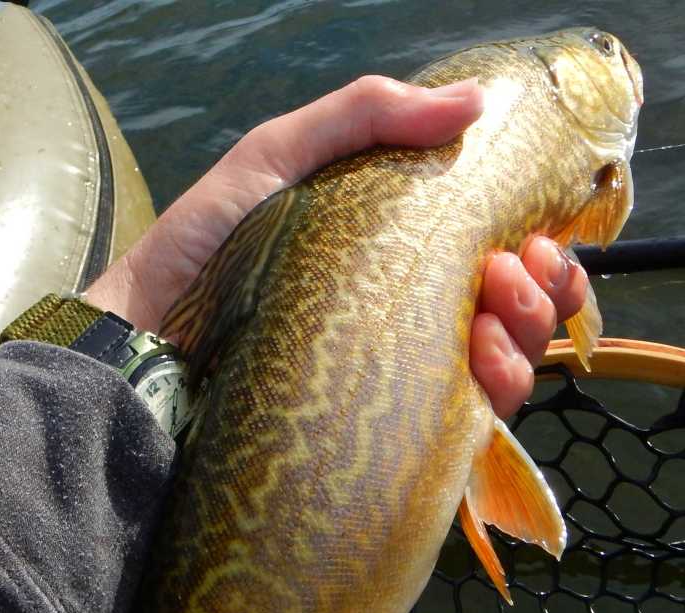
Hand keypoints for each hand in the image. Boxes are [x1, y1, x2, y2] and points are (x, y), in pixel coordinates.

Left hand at [85, 76, 586, 417]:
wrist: (143, 341)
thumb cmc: (201, 248)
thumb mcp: (277, 158)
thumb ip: (365, 116)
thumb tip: (475, 101)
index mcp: (392, 261)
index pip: (492, 259)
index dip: (536, 251)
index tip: (540, 236)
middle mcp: (406, 325)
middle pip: (512, 316)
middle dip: (541, 291)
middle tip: (518, 269)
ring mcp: (398, 385)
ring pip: (504, 371)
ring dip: (526, 336)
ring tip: (498, 307)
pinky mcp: (383, 439)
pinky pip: (468, 427)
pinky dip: (498, 392)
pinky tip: (484, 362)